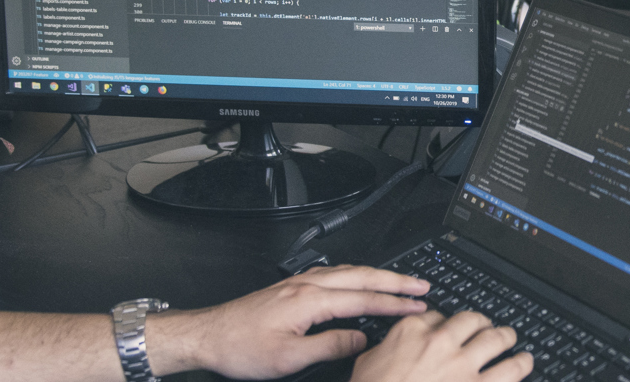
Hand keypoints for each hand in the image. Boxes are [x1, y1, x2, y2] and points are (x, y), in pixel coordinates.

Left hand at [151, 264, 428, 379]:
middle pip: (361, 276)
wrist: (207, 335)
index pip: (363, 299)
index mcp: (309, 300)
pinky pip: (332, 274)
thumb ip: (329, 346)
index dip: (394, 304)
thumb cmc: (240, 348)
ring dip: (377, 275)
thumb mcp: (289, 358)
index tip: (418, 305)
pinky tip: (357, 280)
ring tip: (399, 281)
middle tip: (422, 285)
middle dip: (395, 280)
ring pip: (347, 271)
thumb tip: (361, 340)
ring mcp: (297, 283)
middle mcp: (306, 285)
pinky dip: (355, 275)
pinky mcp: (290, 287)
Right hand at [352, 310, 532, 381]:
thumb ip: (385, 351)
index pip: (437, 316)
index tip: (450, 328)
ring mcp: (462, 365)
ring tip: (512, 340)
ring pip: (497, 339)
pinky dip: (521, 365)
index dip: (446, 323)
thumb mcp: (367, 364)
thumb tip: (390, 352)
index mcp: (411, 332)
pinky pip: (510, 372)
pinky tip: (525, 363)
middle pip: (472, 321)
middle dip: (482, 323)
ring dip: (507, 337)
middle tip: (488, 328)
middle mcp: (440, 342)